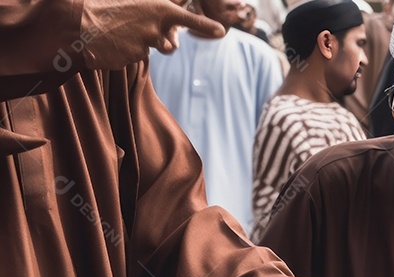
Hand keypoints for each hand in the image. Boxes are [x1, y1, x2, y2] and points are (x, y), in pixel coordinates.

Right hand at [82, 0, 225, 68]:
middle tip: (146, 35)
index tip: (221, 31)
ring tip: (120, 34)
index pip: (188, 18)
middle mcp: (156, 26)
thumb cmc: (103, 8)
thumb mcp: (133, 4)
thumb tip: (169, 27)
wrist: (76, 23)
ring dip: (141, 45)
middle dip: (162, 43)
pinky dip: (125, 50)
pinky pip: (134, 56)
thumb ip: (154, 14)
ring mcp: (146, 43)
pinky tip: (111, 41)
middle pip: (170, 44)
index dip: (205, 25)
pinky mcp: (135, 57)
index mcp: (157, 7)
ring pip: (150, 49)